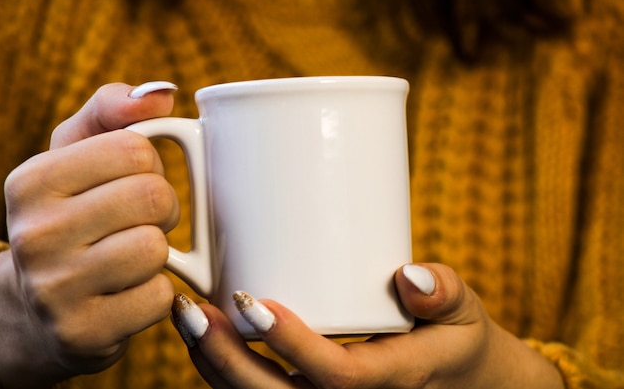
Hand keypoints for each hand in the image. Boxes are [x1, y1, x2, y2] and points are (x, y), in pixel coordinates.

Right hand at [0, 82, 178, 387]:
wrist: (37, 310)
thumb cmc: (72, 218)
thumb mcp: (75, 156)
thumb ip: (113, 111)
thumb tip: (161, 92)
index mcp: (32, 181)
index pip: (136, 150)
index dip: (148, 167)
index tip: (128, 184)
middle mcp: (35, 235)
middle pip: (153, 197)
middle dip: (160, 209)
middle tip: (137, 223)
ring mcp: (55, 290)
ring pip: (156, 248)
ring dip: (158, 253)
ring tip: (130, 258)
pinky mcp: (84, 334)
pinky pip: (159, 297)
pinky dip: (156, 294)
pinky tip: (126, 293)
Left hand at [172, 263, 563, 388]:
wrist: (458, 383)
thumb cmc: (455, 342)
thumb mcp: (464, 313)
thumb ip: (444, 292)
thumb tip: (410, 274)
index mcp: (392, 383)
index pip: (336, 377)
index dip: (291, 344)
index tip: (252, 302)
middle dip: (228, 360)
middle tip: (194, 309)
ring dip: (214, 365)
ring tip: (187, 316)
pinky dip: (223, 371)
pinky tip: (204, 334)